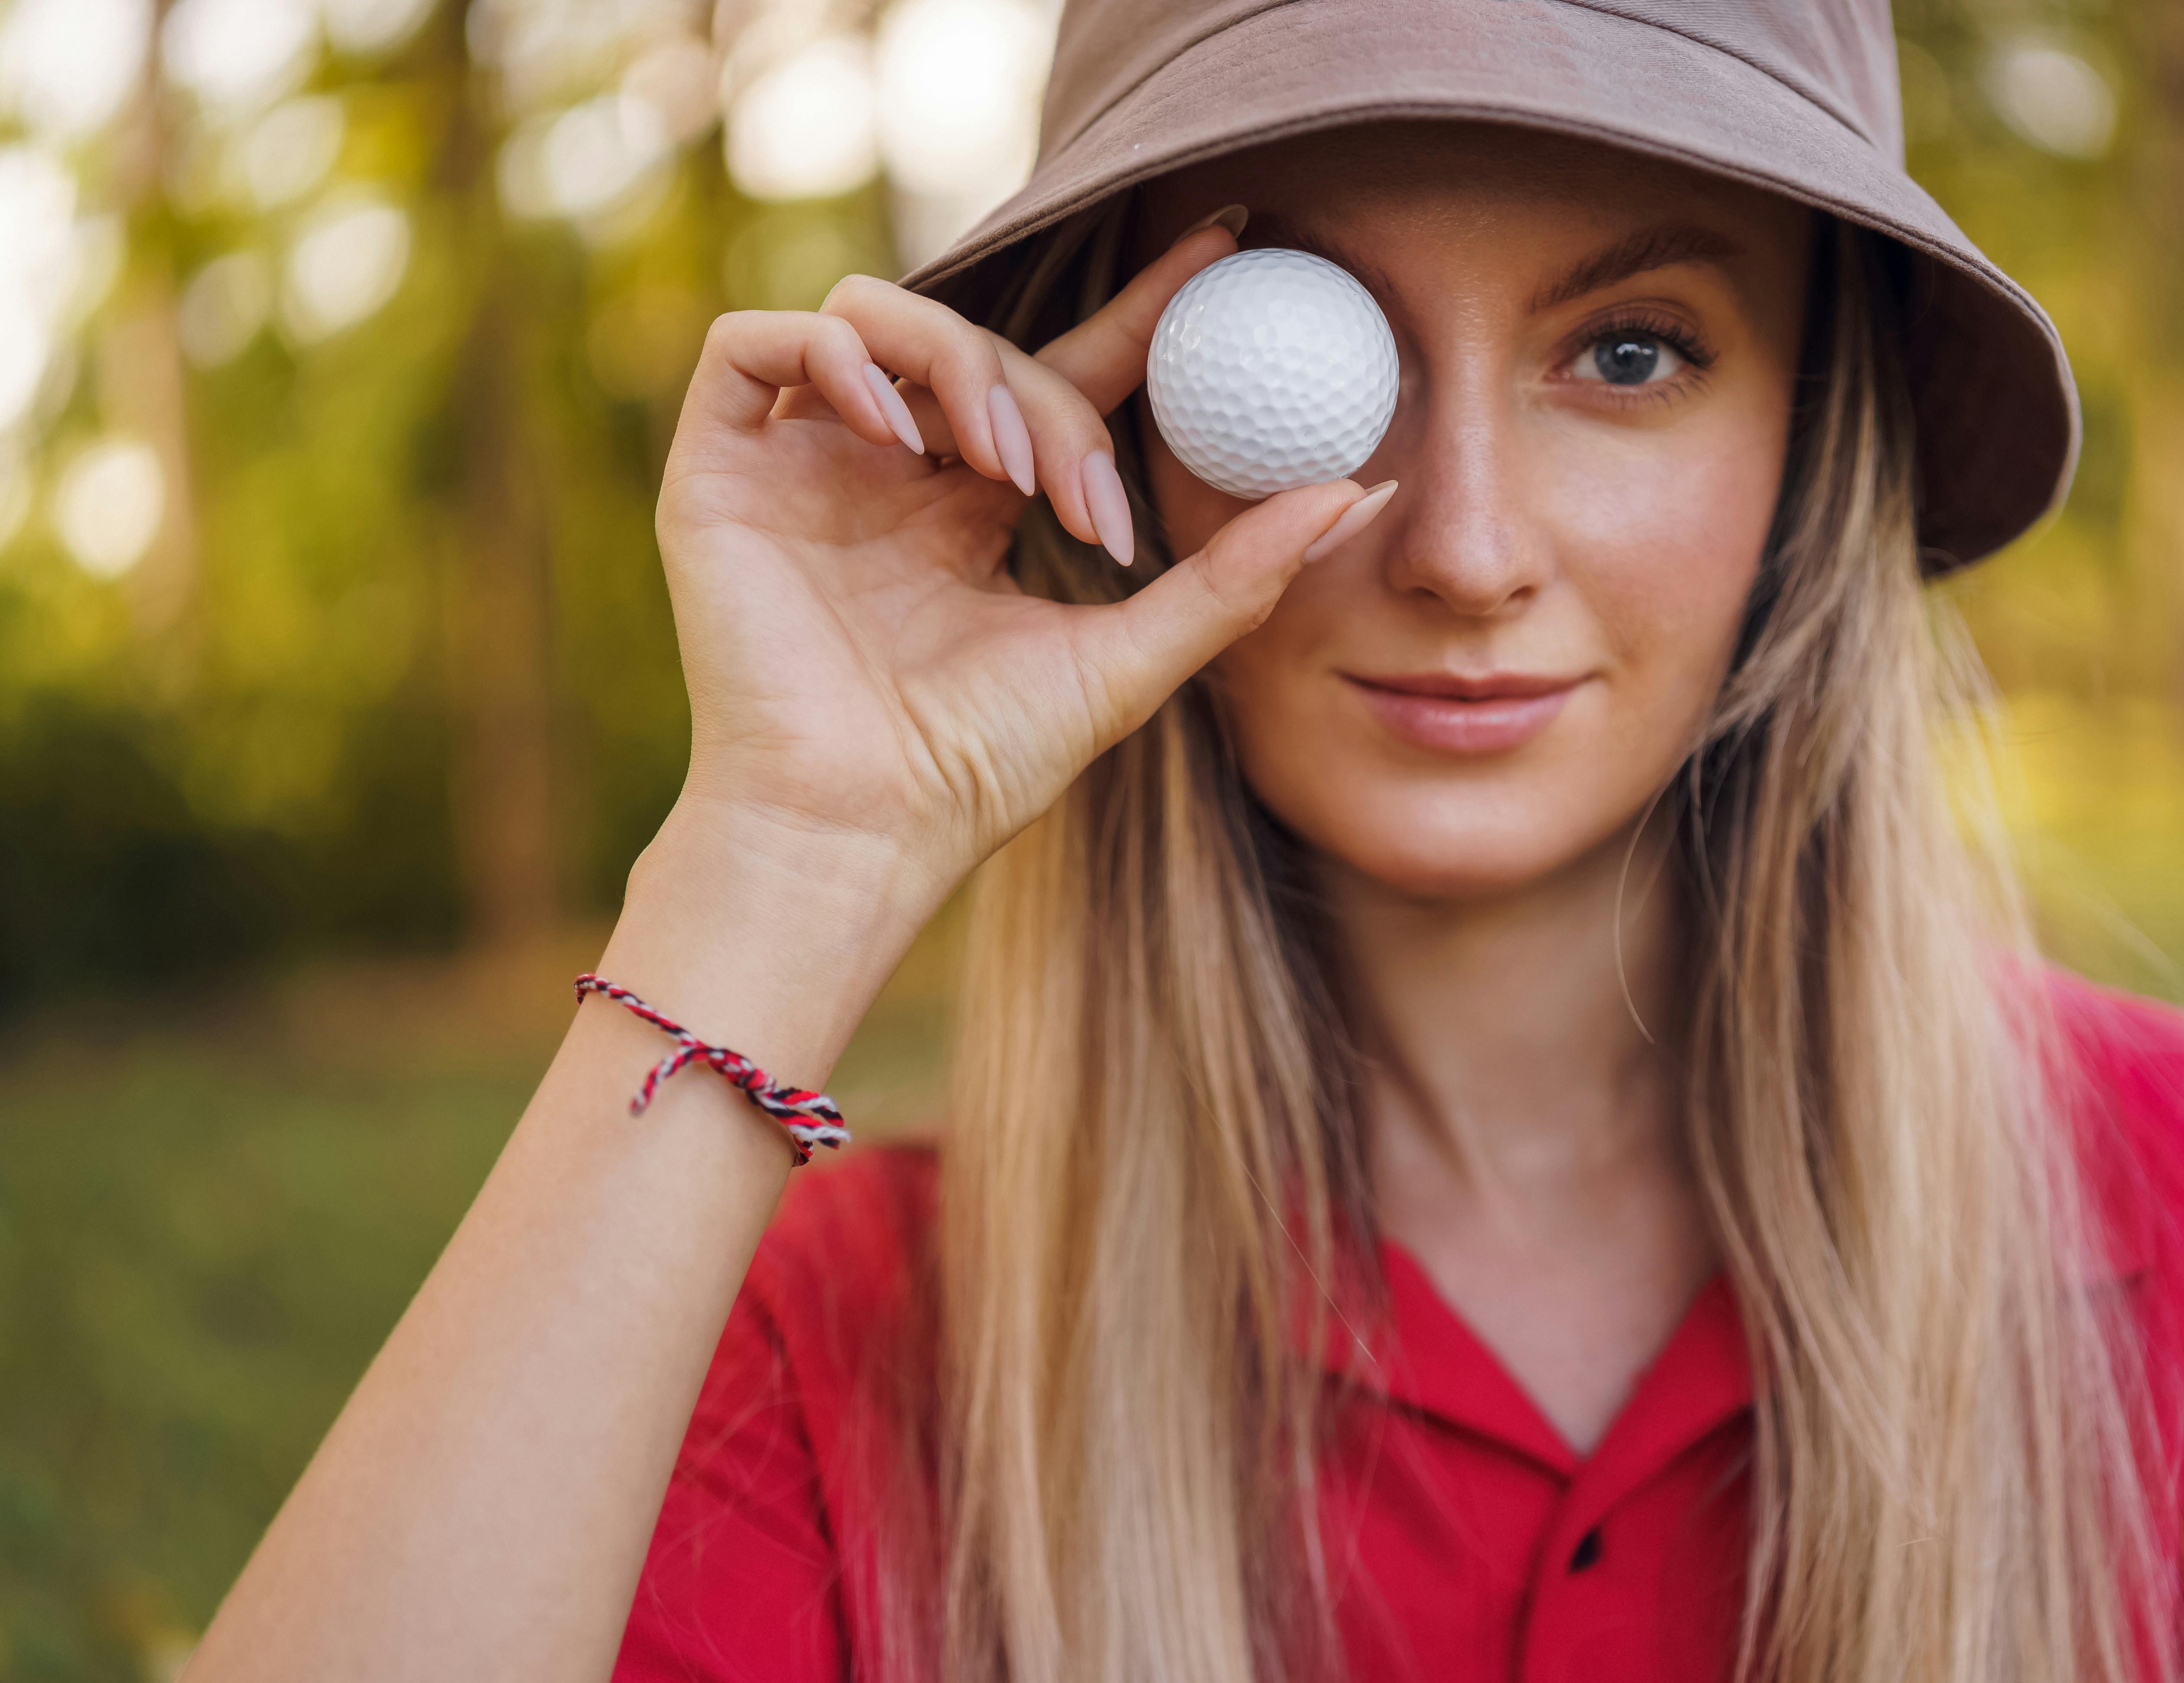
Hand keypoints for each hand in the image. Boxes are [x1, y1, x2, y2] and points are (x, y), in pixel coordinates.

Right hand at [649, 218, 1392, 891]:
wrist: (862, 830)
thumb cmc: (977, 766)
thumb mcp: (1130, 657)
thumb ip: (1233, 578)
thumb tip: (1359, 494)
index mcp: (968, 504)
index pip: (1062, 367)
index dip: (1139, 307)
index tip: (1227, 246)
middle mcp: (884, 470)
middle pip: (982, 345)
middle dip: (1052, 396)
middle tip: (1083, 498)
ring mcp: (800, 466)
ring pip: (873, 317)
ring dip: (957, 366)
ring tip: (998, 466)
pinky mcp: (718, 471)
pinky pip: (754, 344)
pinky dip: (832, 356)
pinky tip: (895, 426)